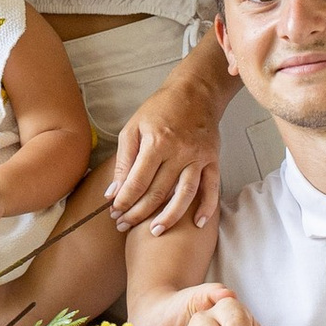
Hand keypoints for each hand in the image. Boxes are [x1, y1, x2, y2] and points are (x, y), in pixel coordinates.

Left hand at [107, 100, 219, 235]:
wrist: (195, 93)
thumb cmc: (159, 110)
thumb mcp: (133, 128)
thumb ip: (123, 161)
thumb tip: (113, 192)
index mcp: (156, 143)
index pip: (138, 181)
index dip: (124, 200)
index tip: (114, 212)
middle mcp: (179, 152)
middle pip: (158, 192)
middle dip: (139, 212)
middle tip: (125, 225)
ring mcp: (198, 157)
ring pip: (185, 195)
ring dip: (170, 217)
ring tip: (155, 231)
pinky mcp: (213, 160)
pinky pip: (212, 188)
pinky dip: (207, 208)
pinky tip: (197, 224)